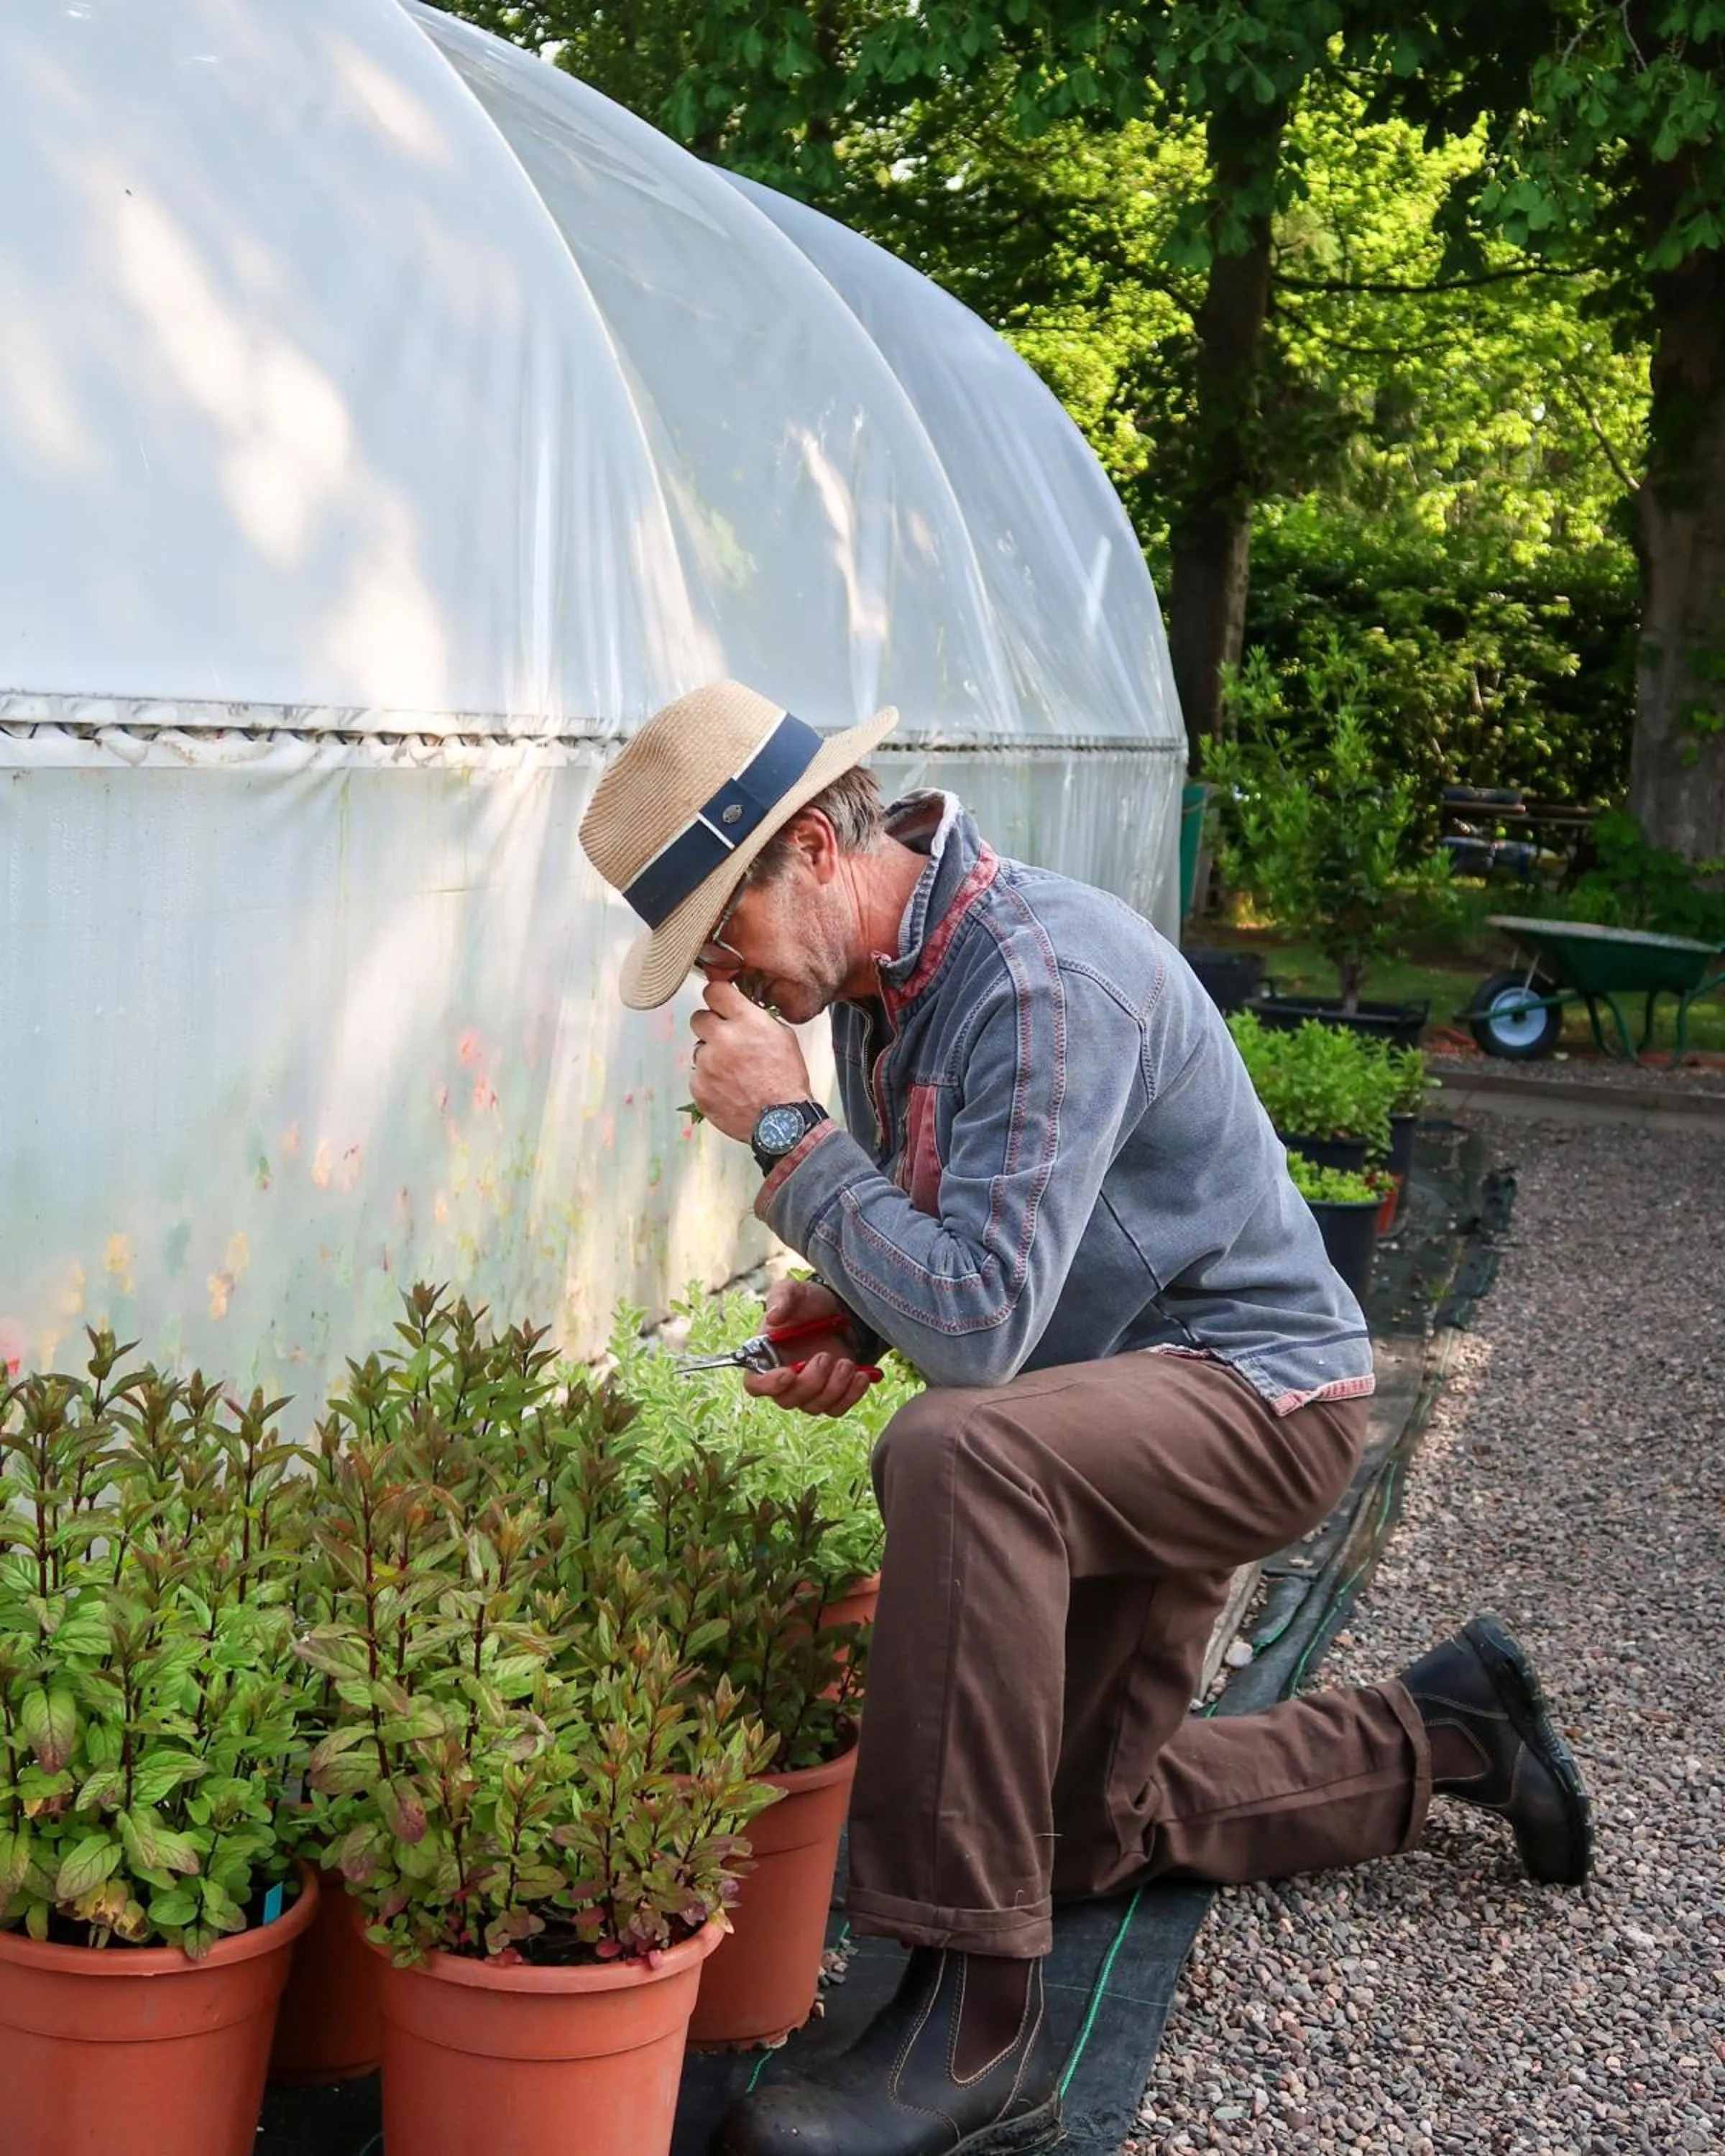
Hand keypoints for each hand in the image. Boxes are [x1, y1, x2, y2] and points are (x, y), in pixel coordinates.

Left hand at [688, 980, 812, 1142]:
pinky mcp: (698, 1087)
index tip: (719, 1003)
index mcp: (746, 1022)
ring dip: (711, 1056)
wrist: (780, 1122)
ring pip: (699, 1049)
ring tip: (733, 1073)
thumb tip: (740, 1011)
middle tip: (725, 1040)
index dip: (717, 997)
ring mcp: (707, 1064)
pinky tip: (728, 1089)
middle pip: (698, 1018)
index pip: (714, 991)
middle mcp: (723, 1038)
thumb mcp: (783, 1037)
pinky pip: (697, 1075)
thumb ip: (756, 1019)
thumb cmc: (786, 1080)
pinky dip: (709, 1081)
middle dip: (710, 1026)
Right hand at [742, 1279, 874, 1419]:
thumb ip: (781, 1298)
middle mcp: (784, 1380)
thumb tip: (773, 1317)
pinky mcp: (832, 1394)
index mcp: (766, 1357)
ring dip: (833, 1388)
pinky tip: (861, 1376)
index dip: (768, 1385)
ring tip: (846, 1363)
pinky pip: (838, 1408)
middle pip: (788, 1400)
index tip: (788, 1374)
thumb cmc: (810, 1303)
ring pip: (815, 1407)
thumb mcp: (795, 1291)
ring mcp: (809, 1390)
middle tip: (826, 1357)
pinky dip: (851, 1395)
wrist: (841, 1310)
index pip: (755, 1384)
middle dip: (810, 1382)